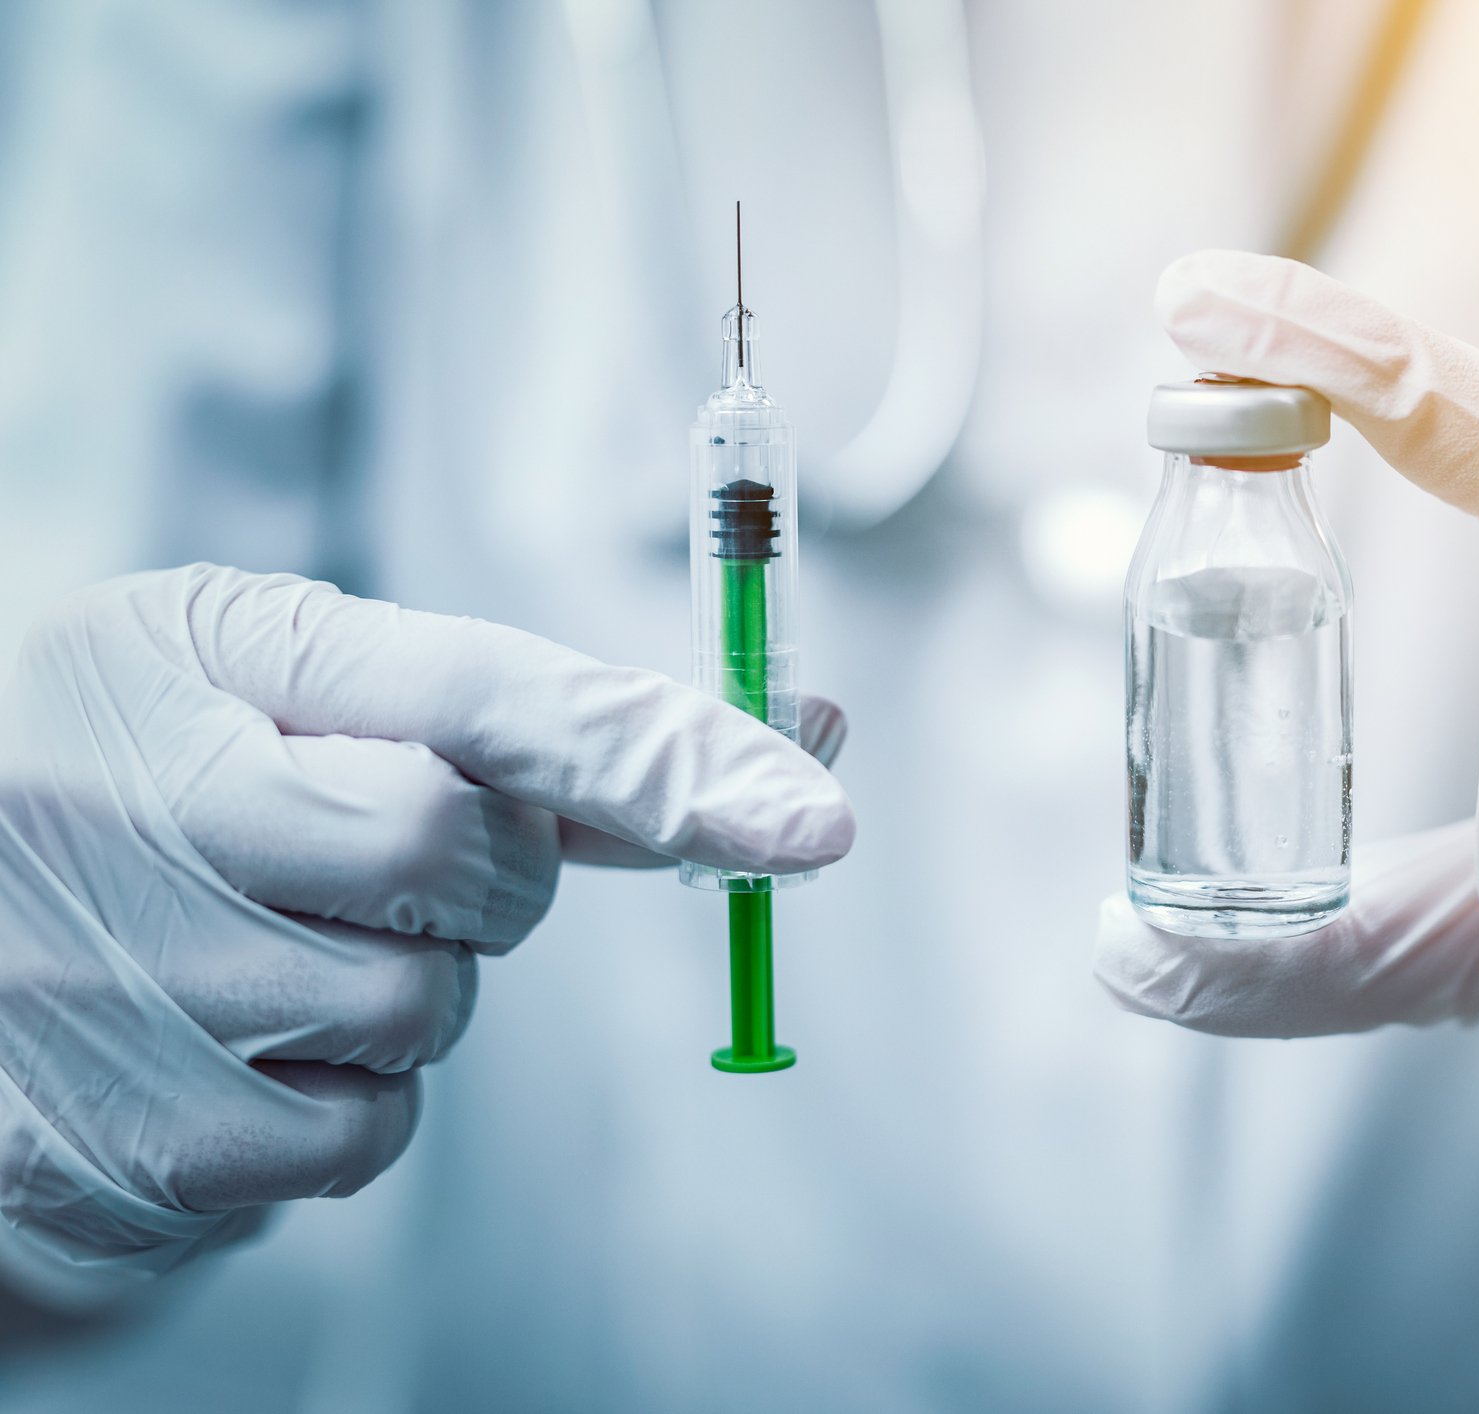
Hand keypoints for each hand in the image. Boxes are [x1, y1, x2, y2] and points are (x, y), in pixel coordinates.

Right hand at [0, 565, 852, 1307]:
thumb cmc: (162, 778)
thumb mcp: (296, 686)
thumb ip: (528, 721)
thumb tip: (785, 736)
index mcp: (187, 654)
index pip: (480, 701)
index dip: (665, 755)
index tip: (816, 814)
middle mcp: (126, 808)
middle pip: (473, 863)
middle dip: (488, 870)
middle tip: (383, 854)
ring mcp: (111, 989)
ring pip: (429, 1011)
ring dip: (413, 987)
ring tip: (283, 944)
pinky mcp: (123, 1147)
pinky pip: (361, 1138)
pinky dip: (352, 1097)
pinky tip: (254, 1042)